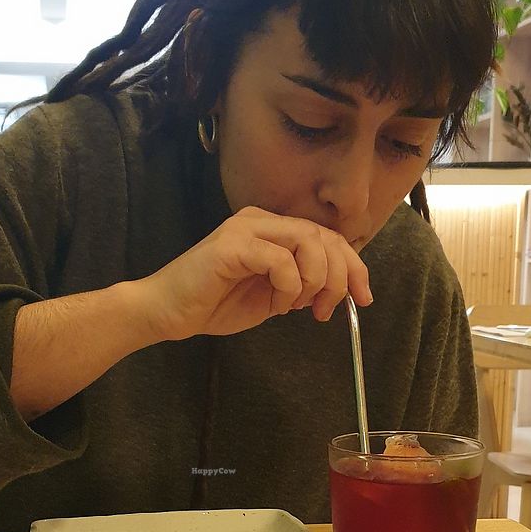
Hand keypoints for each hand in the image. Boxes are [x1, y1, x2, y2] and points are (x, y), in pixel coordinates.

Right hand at [140, 206, 373, 342]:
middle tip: (327, 309)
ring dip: (315, 280)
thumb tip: (338, 289)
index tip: (363, 298)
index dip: (353, 266)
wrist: (167, 311)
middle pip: (324, 236)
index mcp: (272, 229)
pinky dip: (290, 286)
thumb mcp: (272, 296)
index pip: (327, 236)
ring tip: (300, 306)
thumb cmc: (213, 304)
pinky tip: (278, 304)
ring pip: (308, 242)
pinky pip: (280, 260)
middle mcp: (261, 220)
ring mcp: (246, 229)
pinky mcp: (232, 245)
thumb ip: (301, 285)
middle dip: (340, 276)